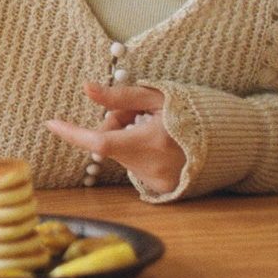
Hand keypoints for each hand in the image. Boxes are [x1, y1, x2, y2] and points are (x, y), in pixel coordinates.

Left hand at [46, 82, 184, 195]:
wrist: (226, 141)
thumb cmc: (190, 112)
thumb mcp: (156, 97)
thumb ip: (120, 96)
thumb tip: (87, 88)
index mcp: (149, 140)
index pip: (99, 141)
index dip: (73, 133)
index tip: (51, 123)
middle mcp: (151, 166)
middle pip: (110, 143)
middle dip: (115, 126)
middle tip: (138, 114)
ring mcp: (156, 181)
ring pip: (122, 156)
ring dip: (127, 140)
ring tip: (156, 129)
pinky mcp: (160, 189)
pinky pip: (135, 167)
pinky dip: (139, 154)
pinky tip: (160, 145)